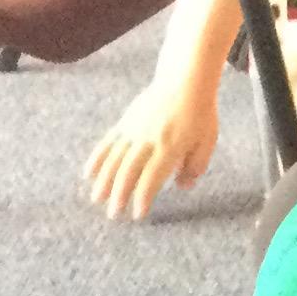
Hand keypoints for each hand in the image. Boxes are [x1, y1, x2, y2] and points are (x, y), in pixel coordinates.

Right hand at [83, 81, 220, 219]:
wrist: (184, 81)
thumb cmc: (200, 113)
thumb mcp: (207, 141)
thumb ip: (196, 166)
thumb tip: (181, 187)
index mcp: (170, 147)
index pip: (152, 177)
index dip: (143, 197)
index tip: (138, 214)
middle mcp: (148, 140)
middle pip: (128, 171)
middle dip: (120, 194)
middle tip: (114, 214)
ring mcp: (134, 130)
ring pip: (114, 158)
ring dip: (104, 180)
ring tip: (96, 199)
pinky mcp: (125, 122)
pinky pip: (108, 142)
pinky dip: (97, 158)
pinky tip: (88, 173)